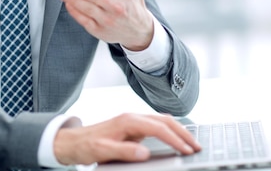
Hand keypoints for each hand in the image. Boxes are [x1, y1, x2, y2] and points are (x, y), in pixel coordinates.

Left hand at [54, 113, 201, 164]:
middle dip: (183, 132)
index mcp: (127, 121)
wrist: (73, 141)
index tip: (187, 151)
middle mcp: (132, 117)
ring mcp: (133, 121)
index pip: (158, 128)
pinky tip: (177, 139)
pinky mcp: (133, 126)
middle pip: (164, 120)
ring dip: (179, 131)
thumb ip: (124, 151)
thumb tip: (145, 152)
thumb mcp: (103, 151)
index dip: (175, 140)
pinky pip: (157, 125)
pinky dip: (170, 131)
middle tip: (198, 147)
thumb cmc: (87, 146)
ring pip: (162, 121)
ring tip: (192, 144)